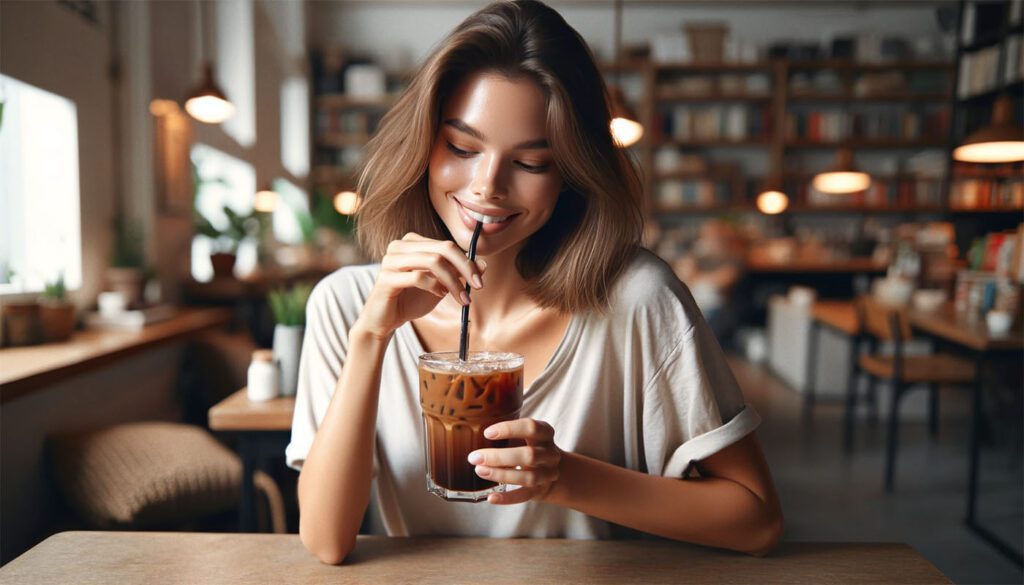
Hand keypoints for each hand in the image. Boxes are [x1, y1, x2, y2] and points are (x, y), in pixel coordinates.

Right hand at [355, 232, 485, 339]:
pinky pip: (418, 277)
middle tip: (477, 287)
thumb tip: (483, 264)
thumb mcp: (440, 285)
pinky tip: (439, 295)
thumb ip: (457, 273)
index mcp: (412, 242)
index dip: (467, 262)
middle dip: (464, 268)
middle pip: (443, 249)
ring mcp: (391, 260)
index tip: (479, 281)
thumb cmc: (411, 300)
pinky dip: (434, 286)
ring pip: (433, 261)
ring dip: (452, 281)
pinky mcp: (386, 278)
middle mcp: (399, 245)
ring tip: (460, 298)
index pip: (447, 245)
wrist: (384, 321)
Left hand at [468, 418, 561, 504]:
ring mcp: (548, 474)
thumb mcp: (526, 435)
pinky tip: (491, 497)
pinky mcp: (541, 490)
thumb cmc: (532, 447)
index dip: (509, 429)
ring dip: (501, 475)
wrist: (557, 470)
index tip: (487, 433)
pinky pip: (524, 496)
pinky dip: (507, 498)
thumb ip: (508, 433)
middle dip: (499, 457)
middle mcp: (550, 454)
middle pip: (529, 455)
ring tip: (480, 471)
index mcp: (545, 433)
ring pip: (528, 477)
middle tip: (475, 457)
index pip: (531, 427)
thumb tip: (474, 431)